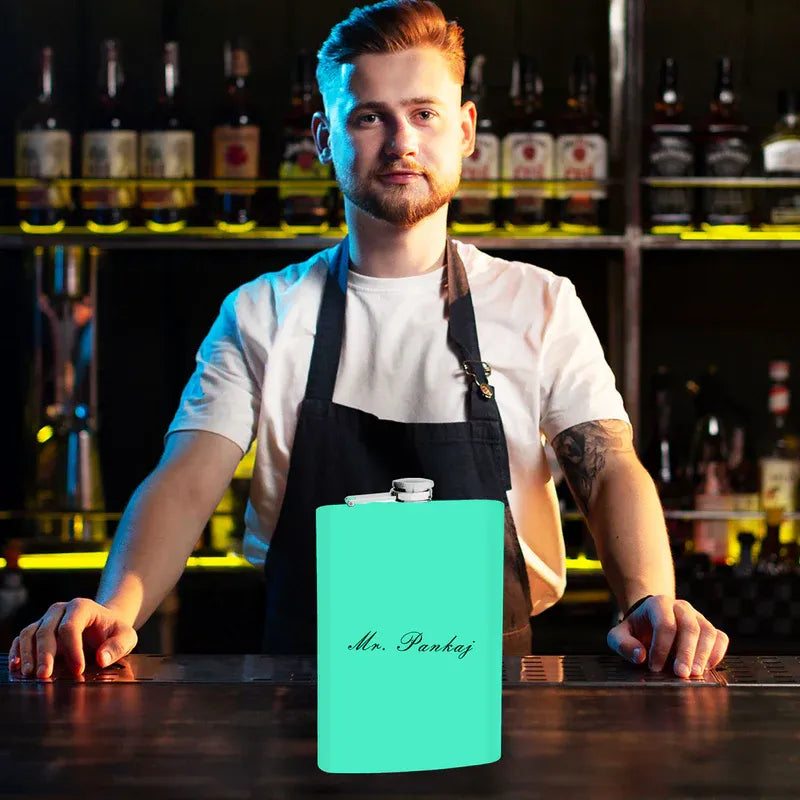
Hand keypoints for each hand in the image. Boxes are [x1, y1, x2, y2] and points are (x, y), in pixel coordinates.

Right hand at [8, 598, 137, 678]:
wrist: (104, 625)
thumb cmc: (114, 631)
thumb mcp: (126, 636)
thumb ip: (118, 646)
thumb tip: (102, 659)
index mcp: (83, 607)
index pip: (71, 626)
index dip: (72, 649)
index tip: (78, 669)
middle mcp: (61, 610)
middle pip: (47, 630)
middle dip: (45, 655)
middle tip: (45, 676)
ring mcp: (47, 619)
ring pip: (30, 633)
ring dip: (28, 654)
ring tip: (31, 674)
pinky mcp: (38, 629)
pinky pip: (22, 637)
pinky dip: (18, 651)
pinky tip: (17, 666)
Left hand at [607, 596, 728, 678]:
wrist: (650, 621)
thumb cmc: (636, 630)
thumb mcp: (619, 635)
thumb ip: (623, 644)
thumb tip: (640, 656)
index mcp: (658, 604)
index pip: (665, 624)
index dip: (661, 647)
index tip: (654, 667)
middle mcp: (681, 607)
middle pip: (690, 627)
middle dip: (686, 652)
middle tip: (681, 674)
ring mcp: (697, 617)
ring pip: (708, 632)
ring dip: (703, 655)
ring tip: (695, 674)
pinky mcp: (709, 629)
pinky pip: (720, 638)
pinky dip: (717, 653)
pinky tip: (707, 667)